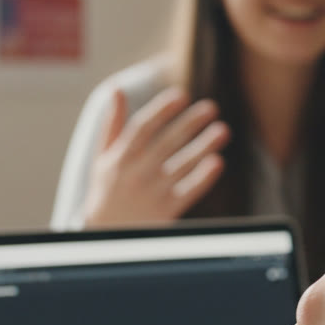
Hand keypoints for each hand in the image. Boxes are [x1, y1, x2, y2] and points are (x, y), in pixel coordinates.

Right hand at [83, 87, 230, 226]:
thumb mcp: (102, 158)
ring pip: (181, 165)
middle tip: (211, 107)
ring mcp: (152, 192)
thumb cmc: (107, 191)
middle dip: (189, 123)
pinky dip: (202, 177)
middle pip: (166, 143)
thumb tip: (116, 89)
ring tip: (222, 130)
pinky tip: (217, 162)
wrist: (108, 235)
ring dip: (203, 146)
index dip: (161, 110)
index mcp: (120, 157)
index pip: (142, 128)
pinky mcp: (165, 211)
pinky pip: (188, 191)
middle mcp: (136, 173)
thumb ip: (112, 125)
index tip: (180, 95)